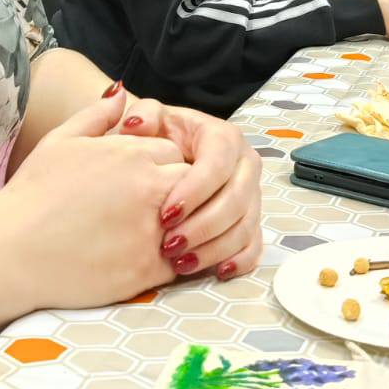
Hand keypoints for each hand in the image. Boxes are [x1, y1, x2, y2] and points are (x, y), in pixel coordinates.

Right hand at [0, 91, 188, 310]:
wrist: (10, 251)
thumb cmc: (32, 194)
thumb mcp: (61, 140)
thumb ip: (97, 114)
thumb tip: (122, 93)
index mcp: (131, 154)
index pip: (175, 151)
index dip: (162, 164)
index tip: (143, 178)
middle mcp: (149, 189)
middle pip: (191, 183)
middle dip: (177, 191)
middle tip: (151, 205)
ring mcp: (151, 231)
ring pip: (192, 223)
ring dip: (179, 226)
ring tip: (148, 233)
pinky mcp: (146, 270)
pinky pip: (181, 262)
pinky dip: (172, 260)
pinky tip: (143, 257)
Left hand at [108, 98, 263, 282]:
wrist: (175, 156)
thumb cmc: (163, 139)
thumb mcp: (153, 120)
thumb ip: (143, 116)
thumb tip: (133, 122)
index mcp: (224, 138)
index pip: (217, 164)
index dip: (195, 191)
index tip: (165, 213)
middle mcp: (245, 165)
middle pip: (237, 199)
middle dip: (204, 225)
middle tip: (170, 245)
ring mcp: (252, 195)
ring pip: (245, 226)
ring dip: (215, 248)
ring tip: (181, 263)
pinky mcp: (252, 220)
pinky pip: (254, 244)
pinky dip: (239, 260)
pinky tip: (217, 271)